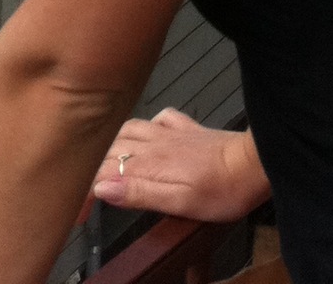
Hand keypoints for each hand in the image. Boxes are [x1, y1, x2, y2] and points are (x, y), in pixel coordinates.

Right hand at [91, 109, 270, 219]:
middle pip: (111, 147)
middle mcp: (156, 142)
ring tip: (103, 162)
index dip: (85, 193)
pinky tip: (146, 136)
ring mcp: (172, 133)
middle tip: (84, 190)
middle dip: (91, 166)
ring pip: (129, 130)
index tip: (78, 214)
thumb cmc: (222, 190)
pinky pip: (159, 119)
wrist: (254, 165)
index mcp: (150, 162)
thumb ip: (139, 193)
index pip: (104, 172)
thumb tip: (100, 187)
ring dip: (112, 144)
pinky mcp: (188, 130)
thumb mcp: (178, 203)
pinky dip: (144, 127)